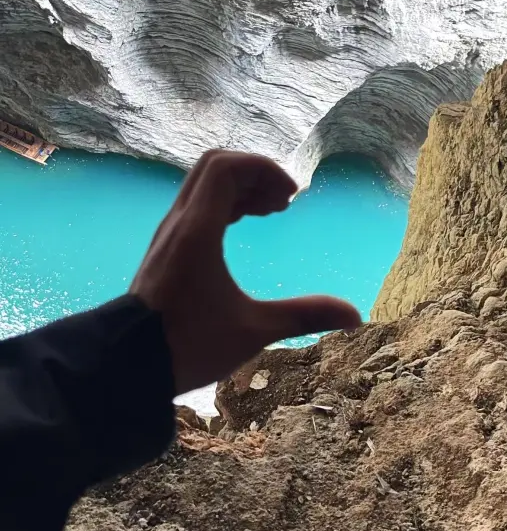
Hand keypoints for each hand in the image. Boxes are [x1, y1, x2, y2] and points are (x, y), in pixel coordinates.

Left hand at [131, 150, 361, 394]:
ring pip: (204, 183)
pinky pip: (197, 203)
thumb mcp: (253, 330)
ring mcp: (170, 232)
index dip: (263, 169)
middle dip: (255, 174)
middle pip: (215, 166)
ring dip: (240, 188)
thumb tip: (355, 316)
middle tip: (283, 203)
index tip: (290, 198)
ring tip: (271, 212)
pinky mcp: (167, 246)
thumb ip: (304, 316)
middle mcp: (181, 222)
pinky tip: (244, 224)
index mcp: (199, 230)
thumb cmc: (190, 345)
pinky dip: (224, 202)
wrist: (128, 365)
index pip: (227, 166)